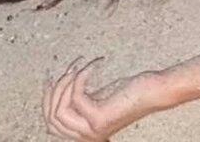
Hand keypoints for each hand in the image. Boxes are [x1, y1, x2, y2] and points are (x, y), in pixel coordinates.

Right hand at [42, 58, 157, 139]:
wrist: (153, 91)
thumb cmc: (130, 91)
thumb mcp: (99, 96)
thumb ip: (80, 100)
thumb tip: (58, 86)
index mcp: (84, 133)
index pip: (51, 124)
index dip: (46, 99)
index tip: (49, 77)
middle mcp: (86, 136)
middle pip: (52, 118)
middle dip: (54, 89)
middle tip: (68, 67)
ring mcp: (92, 130)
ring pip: (59, 110)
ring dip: (66, 81)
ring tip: (79, 64)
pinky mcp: (98, 119)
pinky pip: (76, 96)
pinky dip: (82, 75)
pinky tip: (94, 63)